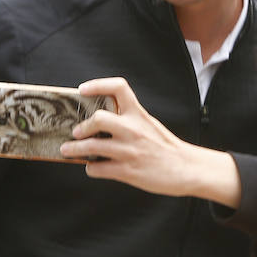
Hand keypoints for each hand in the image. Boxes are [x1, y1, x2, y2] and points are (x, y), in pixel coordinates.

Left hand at [59, 77, 240, 205]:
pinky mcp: (127, 171)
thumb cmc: (168, 148)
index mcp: (139, 115)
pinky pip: (97, 168)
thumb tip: (102, 123)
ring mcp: (129, 150)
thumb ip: (130, 121)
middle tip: (76, 132)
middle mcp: (133, 129)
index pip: (118, 87)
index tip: (83, 89)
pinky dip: (91, 168)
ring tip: (68, 150)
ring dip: (74, 149)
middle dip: (82, 126)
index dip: (97, 85)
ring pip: (91, 146)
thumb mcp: (150, 125)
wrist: (187, 168)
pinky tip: (93, 168)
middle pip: (98, 118)